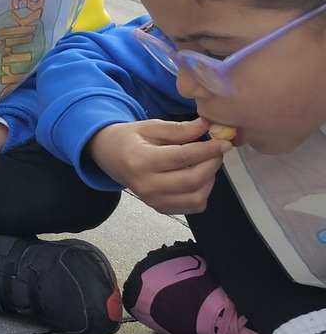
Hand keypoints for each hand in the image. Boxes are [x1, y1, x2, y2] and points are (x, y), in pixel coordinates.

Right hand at [88, 118, 229, 214]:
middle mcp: (147, 185)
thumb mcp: (150, 127)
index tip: (224, 143)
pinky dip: (203, 192)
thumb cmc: (129, 138)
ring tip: (206, 163)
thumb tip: (207, 126)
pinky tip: (198, 178)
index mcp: (141, 161)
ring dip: (210, 179)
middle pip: (193, 180)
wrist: (108, 157)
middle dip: (212, 164)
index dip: (208, 150)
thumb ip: (179, 129)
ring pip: (197, 197)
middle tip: (217, 151)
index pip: (183, 157)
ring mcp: (153, 200)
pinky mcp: (160, 208)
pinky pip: (193, 206)